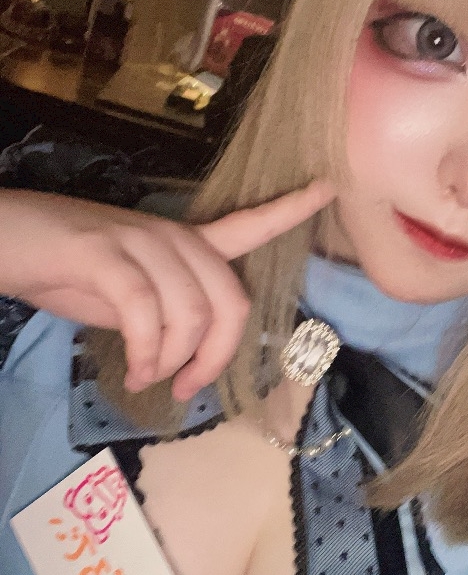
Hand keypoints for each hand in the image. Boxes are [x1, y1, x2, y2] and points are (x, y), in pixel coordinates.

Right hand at [0, 184, 334, 401]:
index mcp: (183, 242)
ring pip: (190, 314)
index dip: (291, 209)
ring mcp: (139, 241)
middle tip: (187, 387)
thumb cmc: (62, 269)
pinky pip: (145, 314)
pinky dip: (144, 354)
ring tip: (145, 376)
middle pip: (231, 300)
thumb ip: (164, 314)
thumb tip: (183, 354)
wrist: (4, 240)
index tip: (329, 186)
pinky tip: (132, 371)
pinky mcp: (105, 254)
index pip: (248, 223)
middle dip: (217, 356)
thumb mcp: (127, 296)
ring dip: (170, 361)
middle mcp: (172, 237)